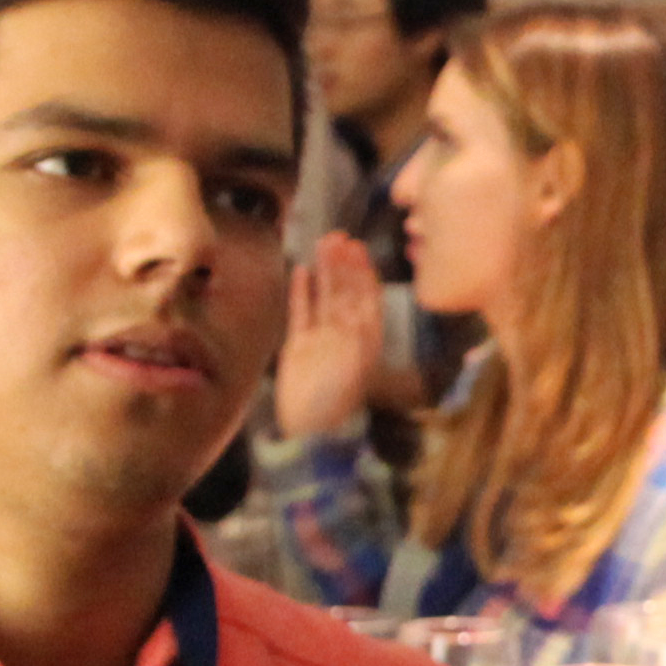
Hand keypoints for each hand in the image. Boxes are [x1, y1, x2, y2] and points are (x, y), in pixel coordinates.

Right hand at [275, 233, 387, 443]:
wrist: (310, 430)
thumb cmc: (338, 399)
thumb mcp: (355, 361)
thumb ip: (355, 328)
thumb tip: (357, 295)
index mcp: (366, 338)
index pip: (368, 297)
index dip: (364, 272)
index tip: (359, 247)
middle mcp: (346, 333)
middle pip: (345, 292)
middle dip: (343, 264)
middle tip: (338, 235)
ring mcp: (321, 338)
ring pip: (323, 298)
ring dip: (324, 271)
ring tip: (321, 243)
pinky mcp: (297, 346)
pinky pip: (300, 314)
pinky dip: (301, 293)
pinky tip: (300, 271)